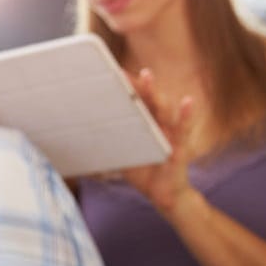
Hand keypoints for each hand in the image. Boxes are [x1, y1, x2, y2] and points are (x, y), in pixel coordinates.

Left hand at [120, 68, 196, 213]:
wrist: (164, 197)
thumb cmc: (143, 172)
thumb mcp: (121, 154)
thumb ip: (107, 142)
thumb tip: (78, 134)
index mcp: (145, 123)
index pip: (134, 100)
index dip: (124, 86)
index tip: (109, 71)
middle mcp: (159, 124)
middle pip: (147, 99)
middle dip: (135, 82)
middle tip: (120, 69)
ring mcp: (170, 134)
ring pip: (163, 108)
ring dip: (154, 91)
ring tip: (146, 75)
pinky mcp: (180, 148)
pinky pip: (183, 130)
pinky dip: (186, 115)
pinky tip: (187, 101)